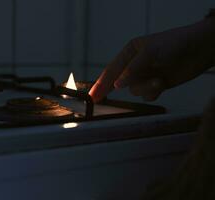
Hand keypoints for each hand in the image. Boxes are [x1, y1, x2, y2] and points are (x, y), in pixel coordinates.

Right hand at [89, 19, 214, 102]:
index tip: (91, 95)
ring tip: (159, 79)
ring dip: (146, 87)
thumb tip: (118, 84)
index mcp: (130, 53)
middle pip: (119, 82)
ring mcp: (146, 75)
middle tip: (97, 99)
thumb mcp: (149, 53)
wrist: (199, 50)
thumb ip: (132, 69)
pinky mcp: (156, 84)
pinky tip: (162, 83)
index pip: (111, 70)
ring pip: (135, 90)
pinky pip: (147, 95)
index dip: (100, 83)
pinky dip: (154, 92)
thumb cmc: (175, 44)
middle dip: (112, 89)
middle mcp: (136, 65)